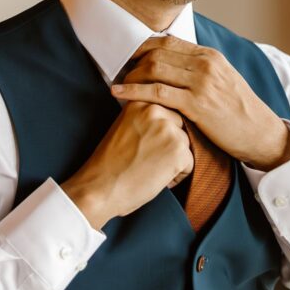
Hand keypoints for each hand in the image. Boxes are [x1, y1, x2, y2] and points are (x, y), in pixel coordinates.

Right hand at [61, 100, 193, 229]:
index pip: (166, 113)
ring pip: (185, 145)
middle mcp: (155, 110)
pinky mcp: (177, 150)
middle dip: (170, 145)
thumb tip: (166, 123)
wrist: (99, 187)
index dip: (159, 135)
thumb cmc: (109, 164)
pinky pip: (190, 163)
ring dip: (174, 160)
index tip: (144, 146)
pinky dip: (177, 175)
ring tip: (151, 169)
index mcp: (140, 102)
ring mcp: (168, 129)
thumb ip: (143, 119)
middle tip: (148, 160)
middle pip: (179, 127)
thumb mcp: (123, 127)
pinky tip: (157, 178)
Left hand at [110, 36, 289, 170]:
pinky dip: (134, 92)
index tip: (127, 57)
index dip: (142, 47)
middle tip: (118, 73)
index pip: (167, 41)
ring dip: (130, 77)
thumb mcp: (222, 80)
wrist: (260, 134)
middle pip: (157, 53)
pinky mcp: (197, 104)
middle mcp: (205, 64)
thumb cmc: (239, 111)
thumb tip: (173, 65)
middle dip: (132, 62)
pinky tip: (119, 96)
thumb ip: (199, 70)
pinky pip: (158, 93)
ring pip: (154, 69)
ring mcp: (202, 83)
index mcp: (210, 55)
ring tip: (118, 86)